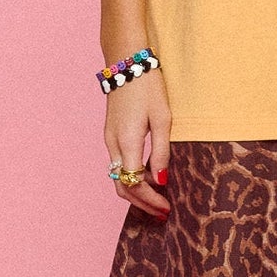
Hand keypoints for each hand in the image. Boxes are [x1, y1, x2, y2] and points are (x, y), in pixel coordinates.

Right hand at [104, 75, 171, 218]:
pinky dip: (131, 177)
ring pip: (118, 177)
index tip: (166, 208)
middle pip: (122, 187)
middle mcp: (113, 144)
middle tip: (162, 212)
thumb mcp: (163, 119)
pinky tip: (148, 177)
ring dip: (136, 192)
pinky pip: (118, 164)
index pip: (134, 184)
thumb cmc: (148, 87)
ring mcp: (109, 139)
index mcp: (127, 142)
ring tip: (157, 199)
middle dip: (141, 203)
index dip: (150, 200)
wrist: (126, 63)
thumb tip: (161, 181)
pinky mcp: (111, 134)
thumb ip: (161, 152)